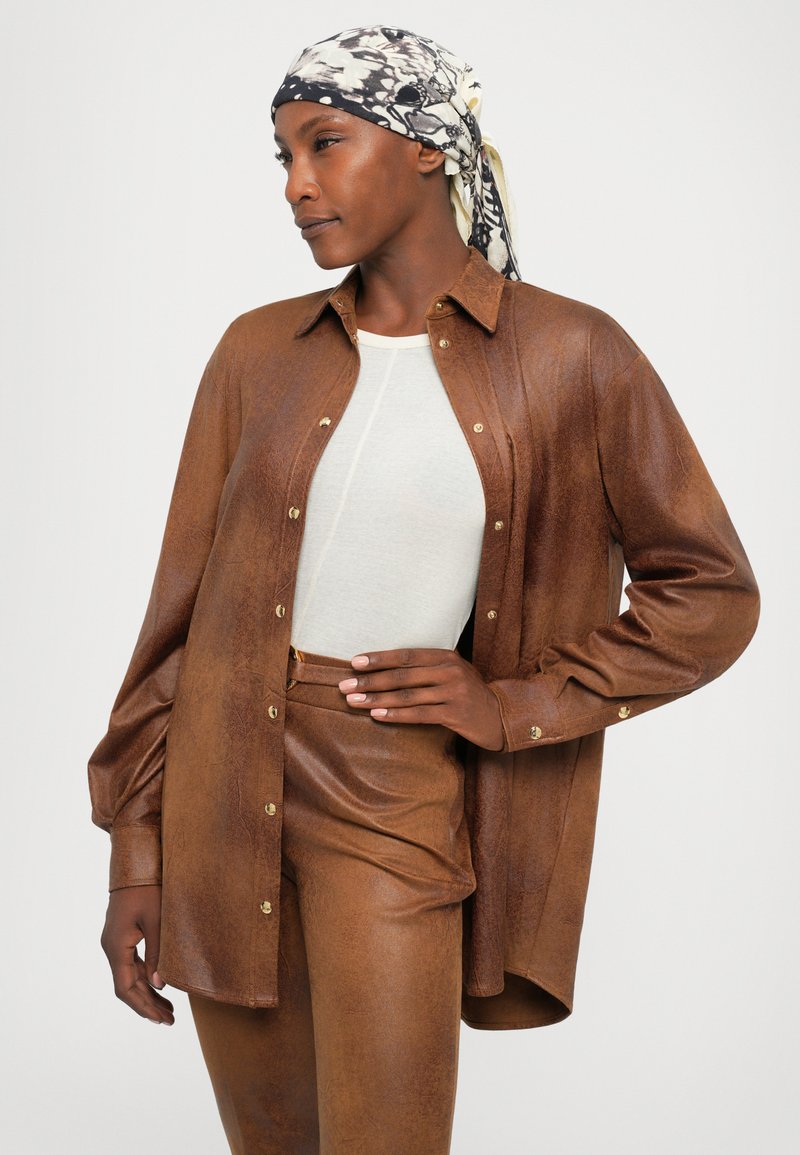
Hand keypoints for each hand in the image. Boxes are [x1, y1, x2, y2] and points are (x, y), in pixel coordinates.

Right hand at [100, 884, 174, 1025]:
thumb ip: (158, 954)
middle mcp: (111, 947)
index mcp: (116, 946)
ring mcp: (116, 942)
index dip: (143, 1006)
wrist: (135, 862)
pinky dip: (145, 977)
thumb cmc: (147, 888)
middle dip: (147, 1004)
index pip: (125, 988)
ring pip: (129, 976)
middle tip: (170, 1021)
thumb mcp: (157, 921)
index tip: (161, 1020)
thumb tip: (160, 986)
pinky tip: (159, 985)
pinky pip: (132, 964)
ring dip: (147, 993)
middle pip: (127, 985)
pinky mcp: (123, 935)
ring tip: (168, 1010)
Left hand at [337, 647, 504, 750]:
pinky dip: (396, 714)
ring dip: (377, 698)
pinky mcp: (456, 714)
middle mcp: (450, 671)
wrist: (501, 716)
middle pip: (402, 675)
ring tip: (354, 701)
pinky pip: (419, 714)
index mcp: (446, 656)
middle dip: (370, 680)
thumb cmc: (468, 694)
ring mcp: (454, 692)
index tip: (354, 662)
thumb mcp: (451, 673)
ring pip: (407, 695)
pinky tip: (377, 714)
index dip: (379, 658)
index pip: (406, 655)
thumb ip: (425, 668)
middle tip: (344, 685)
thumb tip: (383, 670)